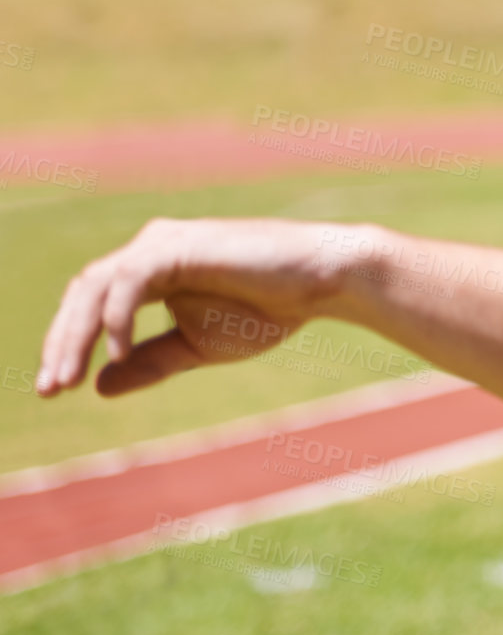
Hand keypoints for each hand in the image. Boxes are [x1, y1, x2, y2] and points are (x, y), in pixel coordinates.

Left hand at [36, 217, 353, 398]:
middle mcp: (148, 249)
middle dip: (61, 343)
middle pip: (82, 294)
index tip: (57, 390)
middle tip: (51, 391)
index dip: (68, 345)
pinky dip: (117, 319)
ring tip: (69, 379)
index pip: (92, 305)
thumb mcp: (197, 346)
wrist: (320, 282)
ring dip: (75, 335)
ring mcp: (161, 242)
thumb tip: (100, 386)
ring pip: (95, 286)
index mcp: (151, 271)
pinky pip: (128, 281)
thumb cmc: (269, 309)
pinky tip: (119, 354)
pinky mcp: (177, 245)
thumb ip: (151, 361)